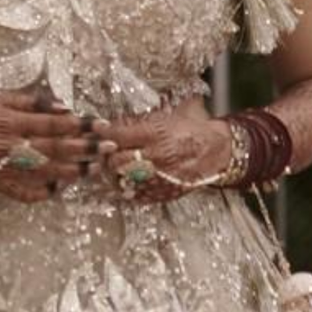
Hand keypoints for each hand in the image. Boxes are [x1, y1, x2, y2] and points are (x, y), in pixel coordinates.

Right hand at [0, 89, 100, 202]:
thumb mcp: (0, 100)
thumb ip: (33, 103)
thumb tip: (63, 108)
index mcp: (11, 123)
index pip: (53, 124)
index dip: (79, 126)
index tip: (100, 125)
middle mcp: (10, 147)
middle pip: (55, 150)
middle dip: (85, 149)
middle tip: (108, 148)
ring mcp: (6, 170)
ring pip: (46, 174)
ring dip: (73, 172)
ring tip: (94, 169)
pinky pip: (26, 194)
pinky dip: (45, 193)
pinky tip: (61, 189)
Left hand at [92, 96, 232, 202]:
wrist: (215, 152)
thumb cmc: (191, 131)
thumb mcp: (168, 117)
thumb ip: (141, 121)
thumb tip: (115, 122)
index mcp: (156, 134)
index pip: (119, 135)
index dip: (104, 133)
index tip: (96, 130)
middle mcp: (155, 157)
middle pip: (116, 160)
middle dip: (106, 156)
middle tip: (103, 152)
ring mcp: (158, 177)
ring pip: (122, 179)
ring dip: (113, 174)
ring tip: (111, 168)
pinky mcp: (161, 193)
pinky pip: (134, 195)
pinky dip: (124, 189)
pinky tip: (123, 182)